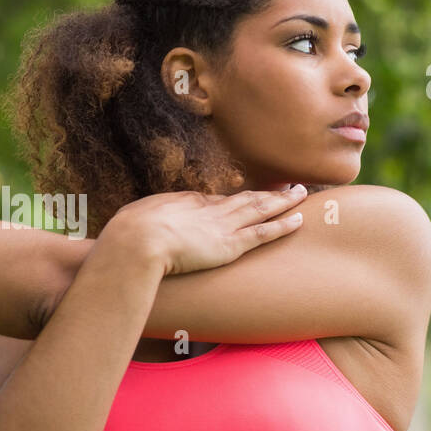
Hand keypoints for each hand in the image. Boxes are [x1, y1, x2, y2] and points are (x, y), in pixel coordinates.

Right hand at [101, 185, 306, 276]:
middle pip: (246, 198)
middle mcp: (209, 209)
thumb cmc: (128, 234)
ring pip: (260, 209)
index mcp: (187, 201)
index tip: (249, 198)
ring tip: (301, 194)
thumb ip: (146, 221)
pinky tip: (298, 219)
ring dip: (282, 201)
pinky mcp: (230, 245)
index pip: (217, 201)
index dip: (236, 200)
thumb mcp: (136, 220)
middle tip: (289, 186)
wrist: (136, 241)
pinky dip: (282, 225)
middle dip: (268, 193)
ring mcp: (222, 226)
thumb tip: (138, 226)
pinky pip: (263, 233)